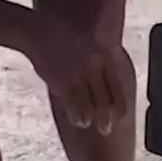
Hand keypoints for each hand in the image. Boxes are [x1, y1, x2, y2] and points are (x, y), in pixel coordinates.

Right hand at [19, 18, 135, 134]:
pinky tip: (77, 122)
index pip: (116, 84)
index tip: (122, 116)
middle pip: (104, 98)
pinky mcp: (61, 81)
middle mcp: (93, 66)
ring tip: (88, 124)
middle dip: (105, 116)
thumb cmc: (64, 36)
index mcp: (103, 55)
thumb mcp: (88, 42)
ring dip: (89, 118)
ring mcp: (78, 74)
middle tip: (107, 130)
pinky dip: (76, 115)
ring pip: (88, 104)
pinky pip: (72, 104)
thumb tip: (107, 74)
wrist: (39, 31)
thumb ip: (99, 58)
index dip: (120, 102)